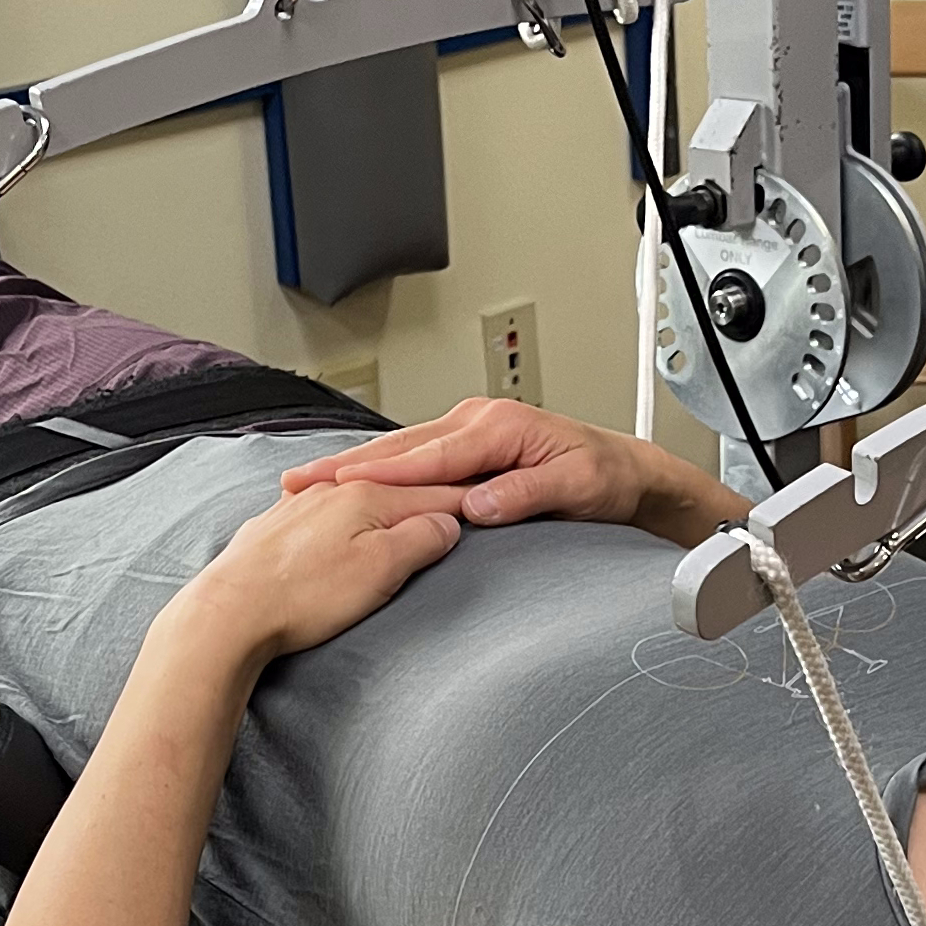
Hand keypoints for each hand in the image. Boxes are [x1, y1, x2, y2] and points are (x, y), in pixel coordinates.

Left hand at [168, 473, 463, 671]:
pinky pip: (321, 516)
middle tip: (457, 506)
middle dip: (426, 499)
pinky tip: (340, 530)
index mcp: (365, 495)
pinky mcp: (273, 530)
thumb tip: (446, 523)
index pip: (433, 492)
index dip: (465, 501)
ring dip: (383, 509)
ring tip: (404, 513)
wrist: (228, 613)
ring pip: (355, 500)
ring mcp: (298, 507)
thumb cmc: (303, 597)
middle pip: (394, 491)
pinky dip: (343, 521)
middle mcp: (331, 491)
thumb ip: (422, 539)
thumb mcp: (382, 570)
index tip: (488, 503)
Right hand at [281, 397, 741, 548]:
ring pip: (402, 449)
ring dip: (355, 465)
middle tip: (297, 482)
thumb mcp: (576, 487)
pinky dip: (379, 467)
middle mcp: (479, 420)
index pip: (429, 456)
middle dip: (346, 464)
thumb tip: (479, 505)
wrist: (628, 471)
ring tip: (308, 482)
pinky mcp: (469, 444)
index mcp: (499, 426)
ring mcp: (472, 429)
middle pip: (401, 447)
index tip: (338, 487)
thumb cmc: (605, 478)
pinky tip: (350, 481)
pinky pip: (415, 455)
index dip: (381, 474)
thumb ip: (526, 493)